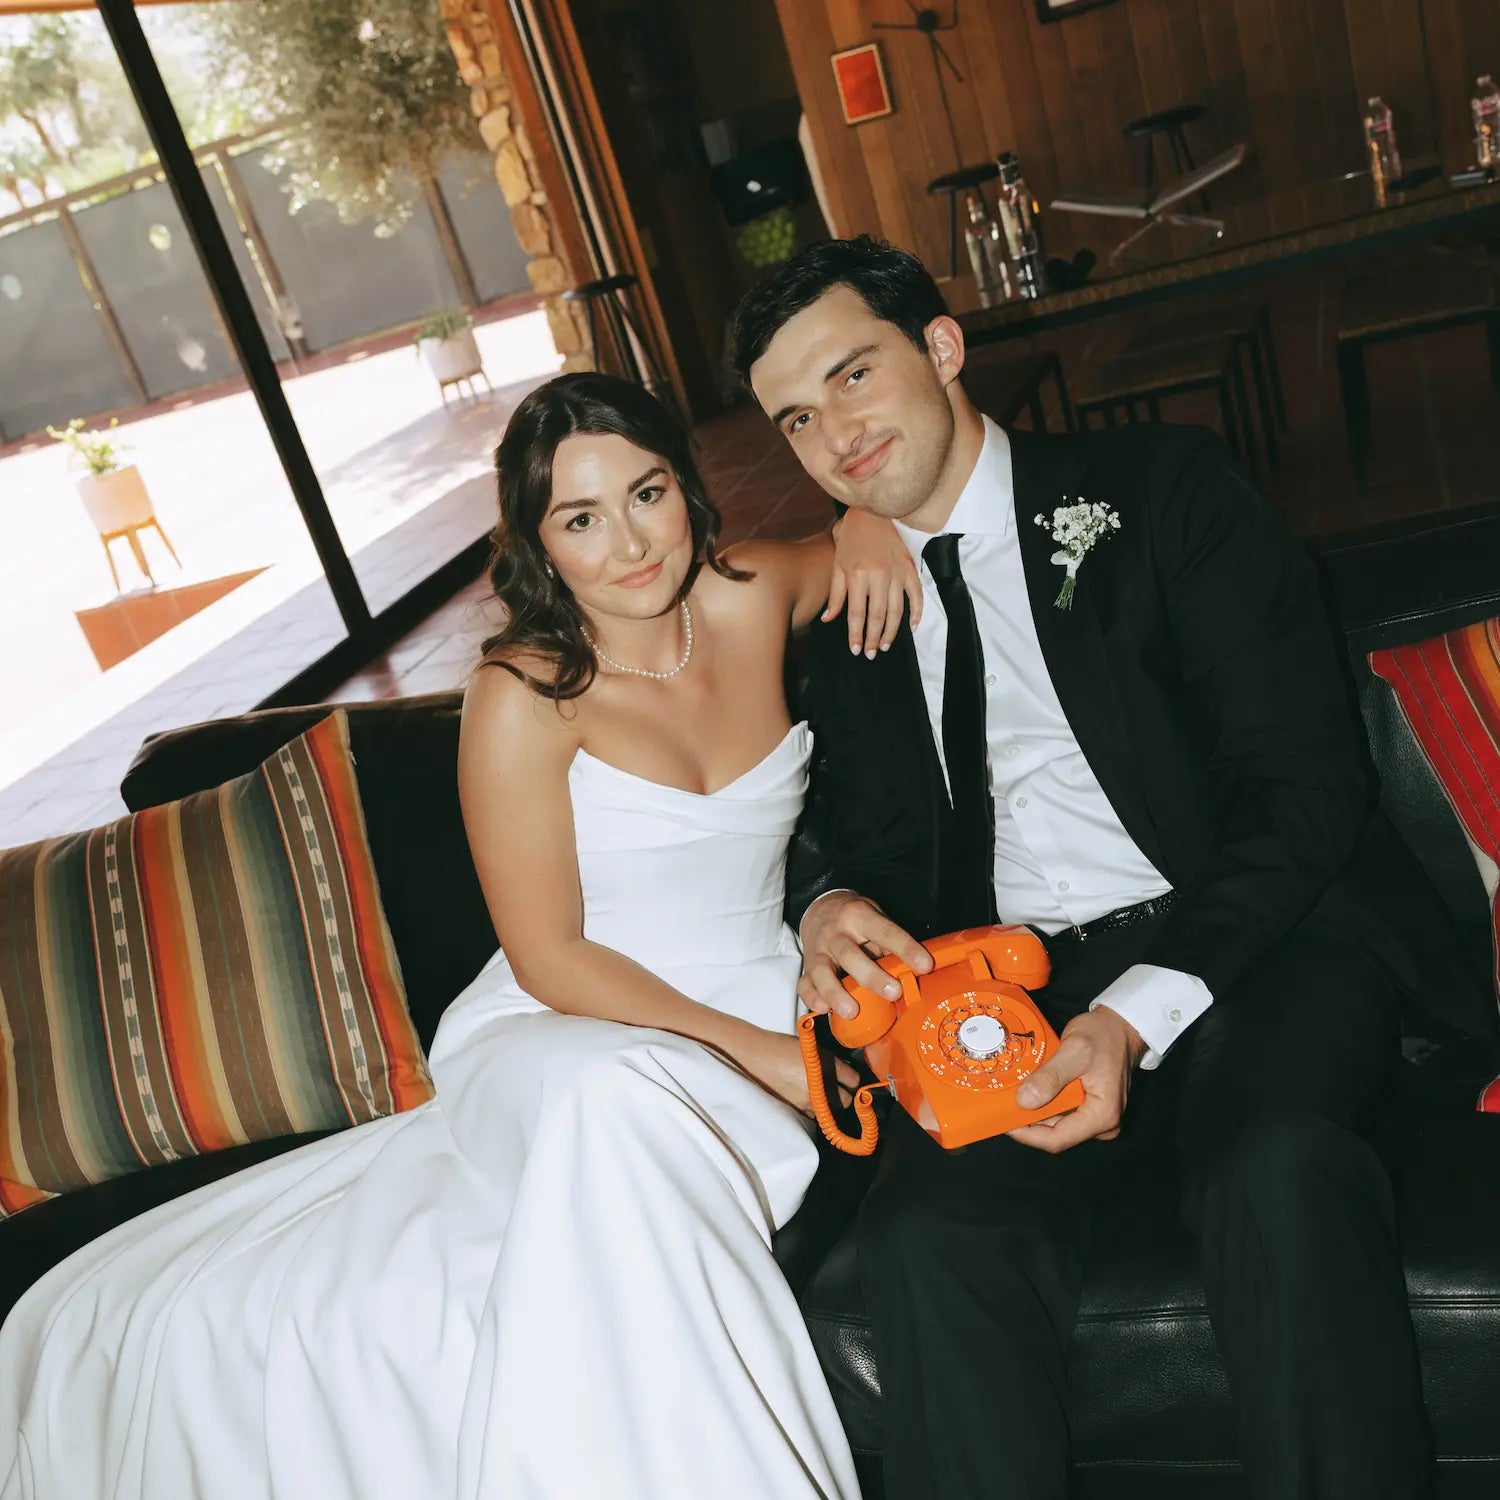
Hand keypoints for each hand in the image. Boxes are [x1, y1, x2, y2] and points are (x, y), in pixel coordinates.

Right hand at [736, 1029, 859, 1115]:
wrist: (754, 1055)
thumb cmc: (779, 1046)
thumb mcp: (810, 1047)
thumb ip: (829, 1059)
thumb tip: (843, 1071)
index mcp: (826, 1065)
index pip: (854, 1081)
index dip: (854, 1080)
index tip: (851, 1079)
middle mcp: (820, 1086)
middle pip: (846, 1101)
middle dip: (845, 1094)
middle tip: (839, 1087)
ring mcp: (808, 1101)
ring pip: (831, 1110)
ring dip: (829, 1103)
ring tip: (820, 1091)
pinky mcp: (796, 1110)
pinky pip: (814, 1113)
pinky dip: (814, 1108)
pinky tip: (806, 1096)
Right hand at [798, 891, 931, 1020]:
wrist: (820, 910)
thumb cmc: (856, 919)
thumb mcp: (875, 919)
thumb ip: (889, 944)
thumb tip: (914, 972)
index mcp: (858, 916)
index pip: (885, 931)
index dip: (906, 948)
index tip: (925, 965)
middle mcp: (835, 933)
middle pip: (850, 955)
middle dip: (872, 976)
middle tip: (894, 993)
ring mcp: (817, 950)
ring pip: (821, 972)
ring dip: (836, 993)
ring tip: (852, 1012)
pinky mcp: (806, 967)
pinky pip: (804, 984)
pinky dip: (812, 998)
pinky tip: (824, 1009)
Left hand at [826, 508, 922, 657]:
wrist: (871, 514)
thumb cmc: (850, 541)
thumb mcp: (838, 566)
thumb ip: (836, 595)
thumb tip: (828, 619)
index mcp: (858, 575)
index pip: (856, 613)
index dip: (856, 634)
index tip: (856, 650)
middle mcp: (878, 575)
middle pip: (878, 616)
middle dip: (874, 638)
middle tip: (871, 654)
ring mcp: (896, 572)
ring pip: (896, 610)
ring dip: (892, 631)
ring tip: (886, 645)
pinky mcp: (909, 568)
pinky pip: (916, 595)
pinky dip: (916, 612)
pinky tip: (911, 627)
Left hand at [1008, 1006, 1146, 1153]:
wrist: (1121, 1027)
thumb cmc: (1103, 1036)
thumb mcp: (1074, 1050)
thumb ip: (1050, 1076)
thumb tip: (1024, 1102)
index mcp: (1101, 1116)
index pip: (1057, 1139)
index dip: (1027, 1134)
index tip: (1003, 1121)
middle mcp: (1102, 1125)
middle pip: (1056, 1133)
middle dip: (1028, 1121)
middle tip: (1002, 1104)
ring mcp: (1097, 1118)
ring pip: (1057, 1124)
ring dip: (1035, 1111)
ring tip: (1012, 1094)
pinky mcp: (1091, 1109)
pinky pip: (1063, 1113)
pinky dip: (1045, 1103)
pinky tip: (1031, 1089)